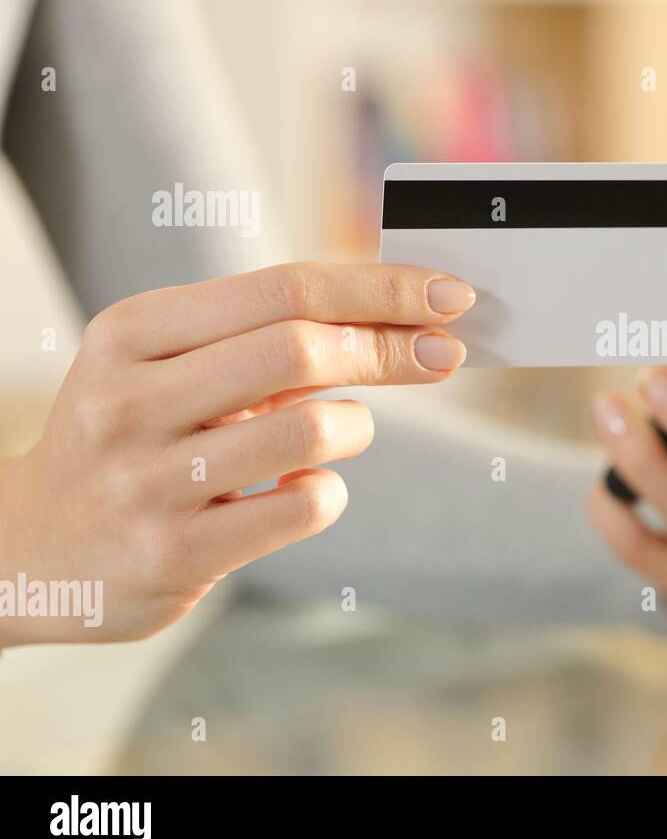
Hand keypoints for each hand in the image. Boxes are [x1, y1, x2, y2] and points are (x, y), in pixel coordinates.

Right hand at [0, 262, 474, 645]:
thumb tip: (401, 317)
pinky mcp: (176, 551)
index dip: (381, 288)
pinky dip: (328, 490)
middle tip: (441, 355)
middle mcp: (132, 399)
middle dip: (390, 348)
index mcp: (134, 332)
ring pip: (312, 428)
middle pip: (300, 347)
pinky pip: (304, 505)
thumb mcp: (167, 368)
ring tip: (337, 432)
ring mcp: (150, 479)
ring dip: (354, 427)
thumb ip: (265, 338)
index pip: (284, 287)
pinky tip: (300, 489)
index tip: (451, 294)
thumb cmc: (130, 440)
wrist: (24, 549)